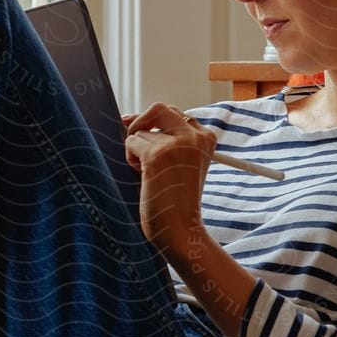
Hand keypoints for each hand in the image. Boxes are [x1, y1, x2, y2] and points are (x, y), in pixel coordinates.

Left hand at [122, 102, 213, 262]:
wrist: (182, 229)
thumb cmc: (177, 199)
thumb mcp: (182, 162)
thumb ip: (168, 139)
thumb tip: (131, 119)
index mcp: (206, 137)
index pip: (174, 113)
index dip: (153, 120)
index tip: (136, 127)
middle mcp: (195, 136)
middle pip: (159, 108)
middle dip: (140, 122)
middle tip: (135, 144)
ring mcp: (177, 144)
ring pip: (141, 130)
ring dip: (137, 150)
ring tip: (150, 174)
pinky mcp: (158, 155)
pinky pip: (132, 142)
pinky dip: (131, 158)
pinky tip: (143, 175)